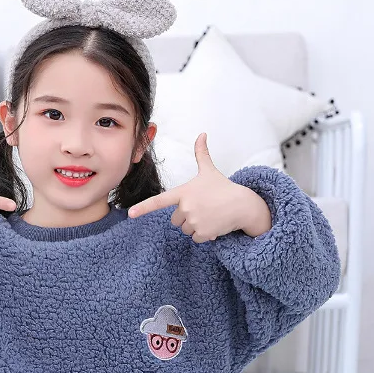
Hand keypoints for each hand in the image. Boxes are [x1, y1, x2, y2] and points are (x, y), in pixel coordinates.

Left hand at [127, 133, 271, 241]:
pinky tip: (215, 225)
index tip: (130, 214)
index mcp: (184, 192)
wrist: (243, 204)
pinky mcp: (202, 232)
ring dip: (196, 226)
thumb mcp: (210, 171)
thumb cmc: (224, 187)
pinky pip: (196, 239)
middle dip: (187, 217)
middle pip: (175, 220)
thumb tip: (202, 134)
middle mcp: (186, 207)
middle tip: (203, 208)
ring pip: (185, 230)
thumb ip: (201, 154)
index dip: (143, 208)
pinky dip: (205, 235)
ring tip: (210, 215)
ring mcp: (194, 220)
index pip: (159, 201)